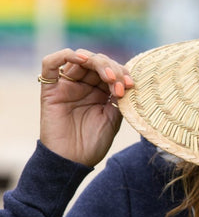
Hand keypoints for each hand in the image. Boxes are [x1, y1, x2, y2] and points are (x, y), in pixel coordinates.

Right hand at [38, 49, 133, 166]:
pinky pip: (50, 64)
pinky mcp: (50, 90)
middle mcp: (83, 86)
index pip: (111, 70)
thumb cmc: (93, 143)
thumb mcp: (114, 118)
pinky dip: (65, 55)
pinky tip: (82, 59)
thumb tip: (127, 80)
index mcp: (99, 92)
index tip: (131, 85)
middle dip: (113, 68)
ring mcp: (67, 86)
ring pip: (79, 59)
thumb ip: (118, 98)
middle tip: (120, 83)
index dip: (122, 72)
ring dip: (98, 63)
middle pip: (97, 62)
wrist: (72, 161)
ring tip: (109, 77)